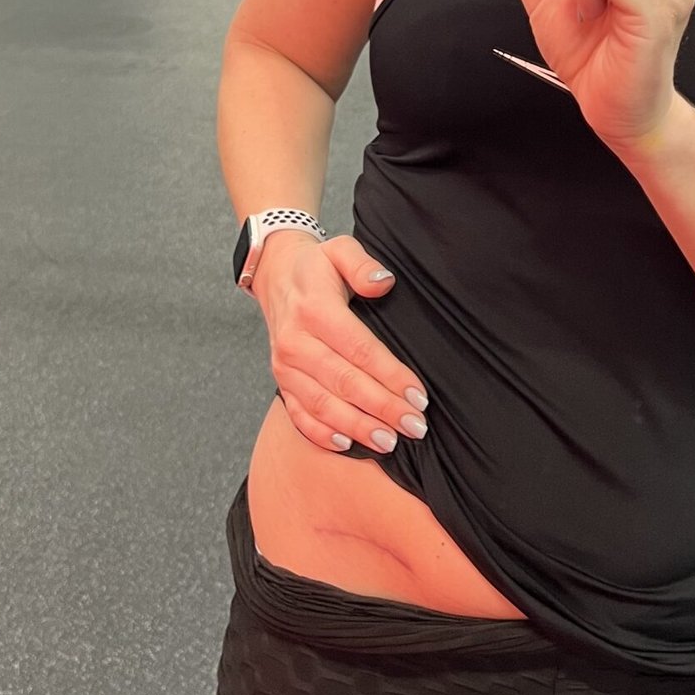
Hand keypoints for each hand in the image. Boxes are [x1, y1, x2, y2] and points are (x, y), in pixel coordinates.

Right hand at [253, 230, 431, 455]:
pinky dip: (321, 434)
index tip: (419, 396)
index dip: (390, 375)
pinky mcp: (281, 382)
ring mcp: (285, 366)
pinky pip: (299, 414)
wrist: (275, 276)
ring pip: (323, 405)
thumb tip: (383, 283)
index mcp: (315, 310)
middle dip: (383, 409)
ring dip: (357, 427)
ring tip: (389, 442)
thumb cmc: (317, 267)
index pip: (359, 349)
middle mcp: (296, 342)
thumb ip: (362, 264)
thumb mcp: (339, 249)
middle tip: (415, 427)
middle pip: (345, 383)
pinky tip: (347, 444)